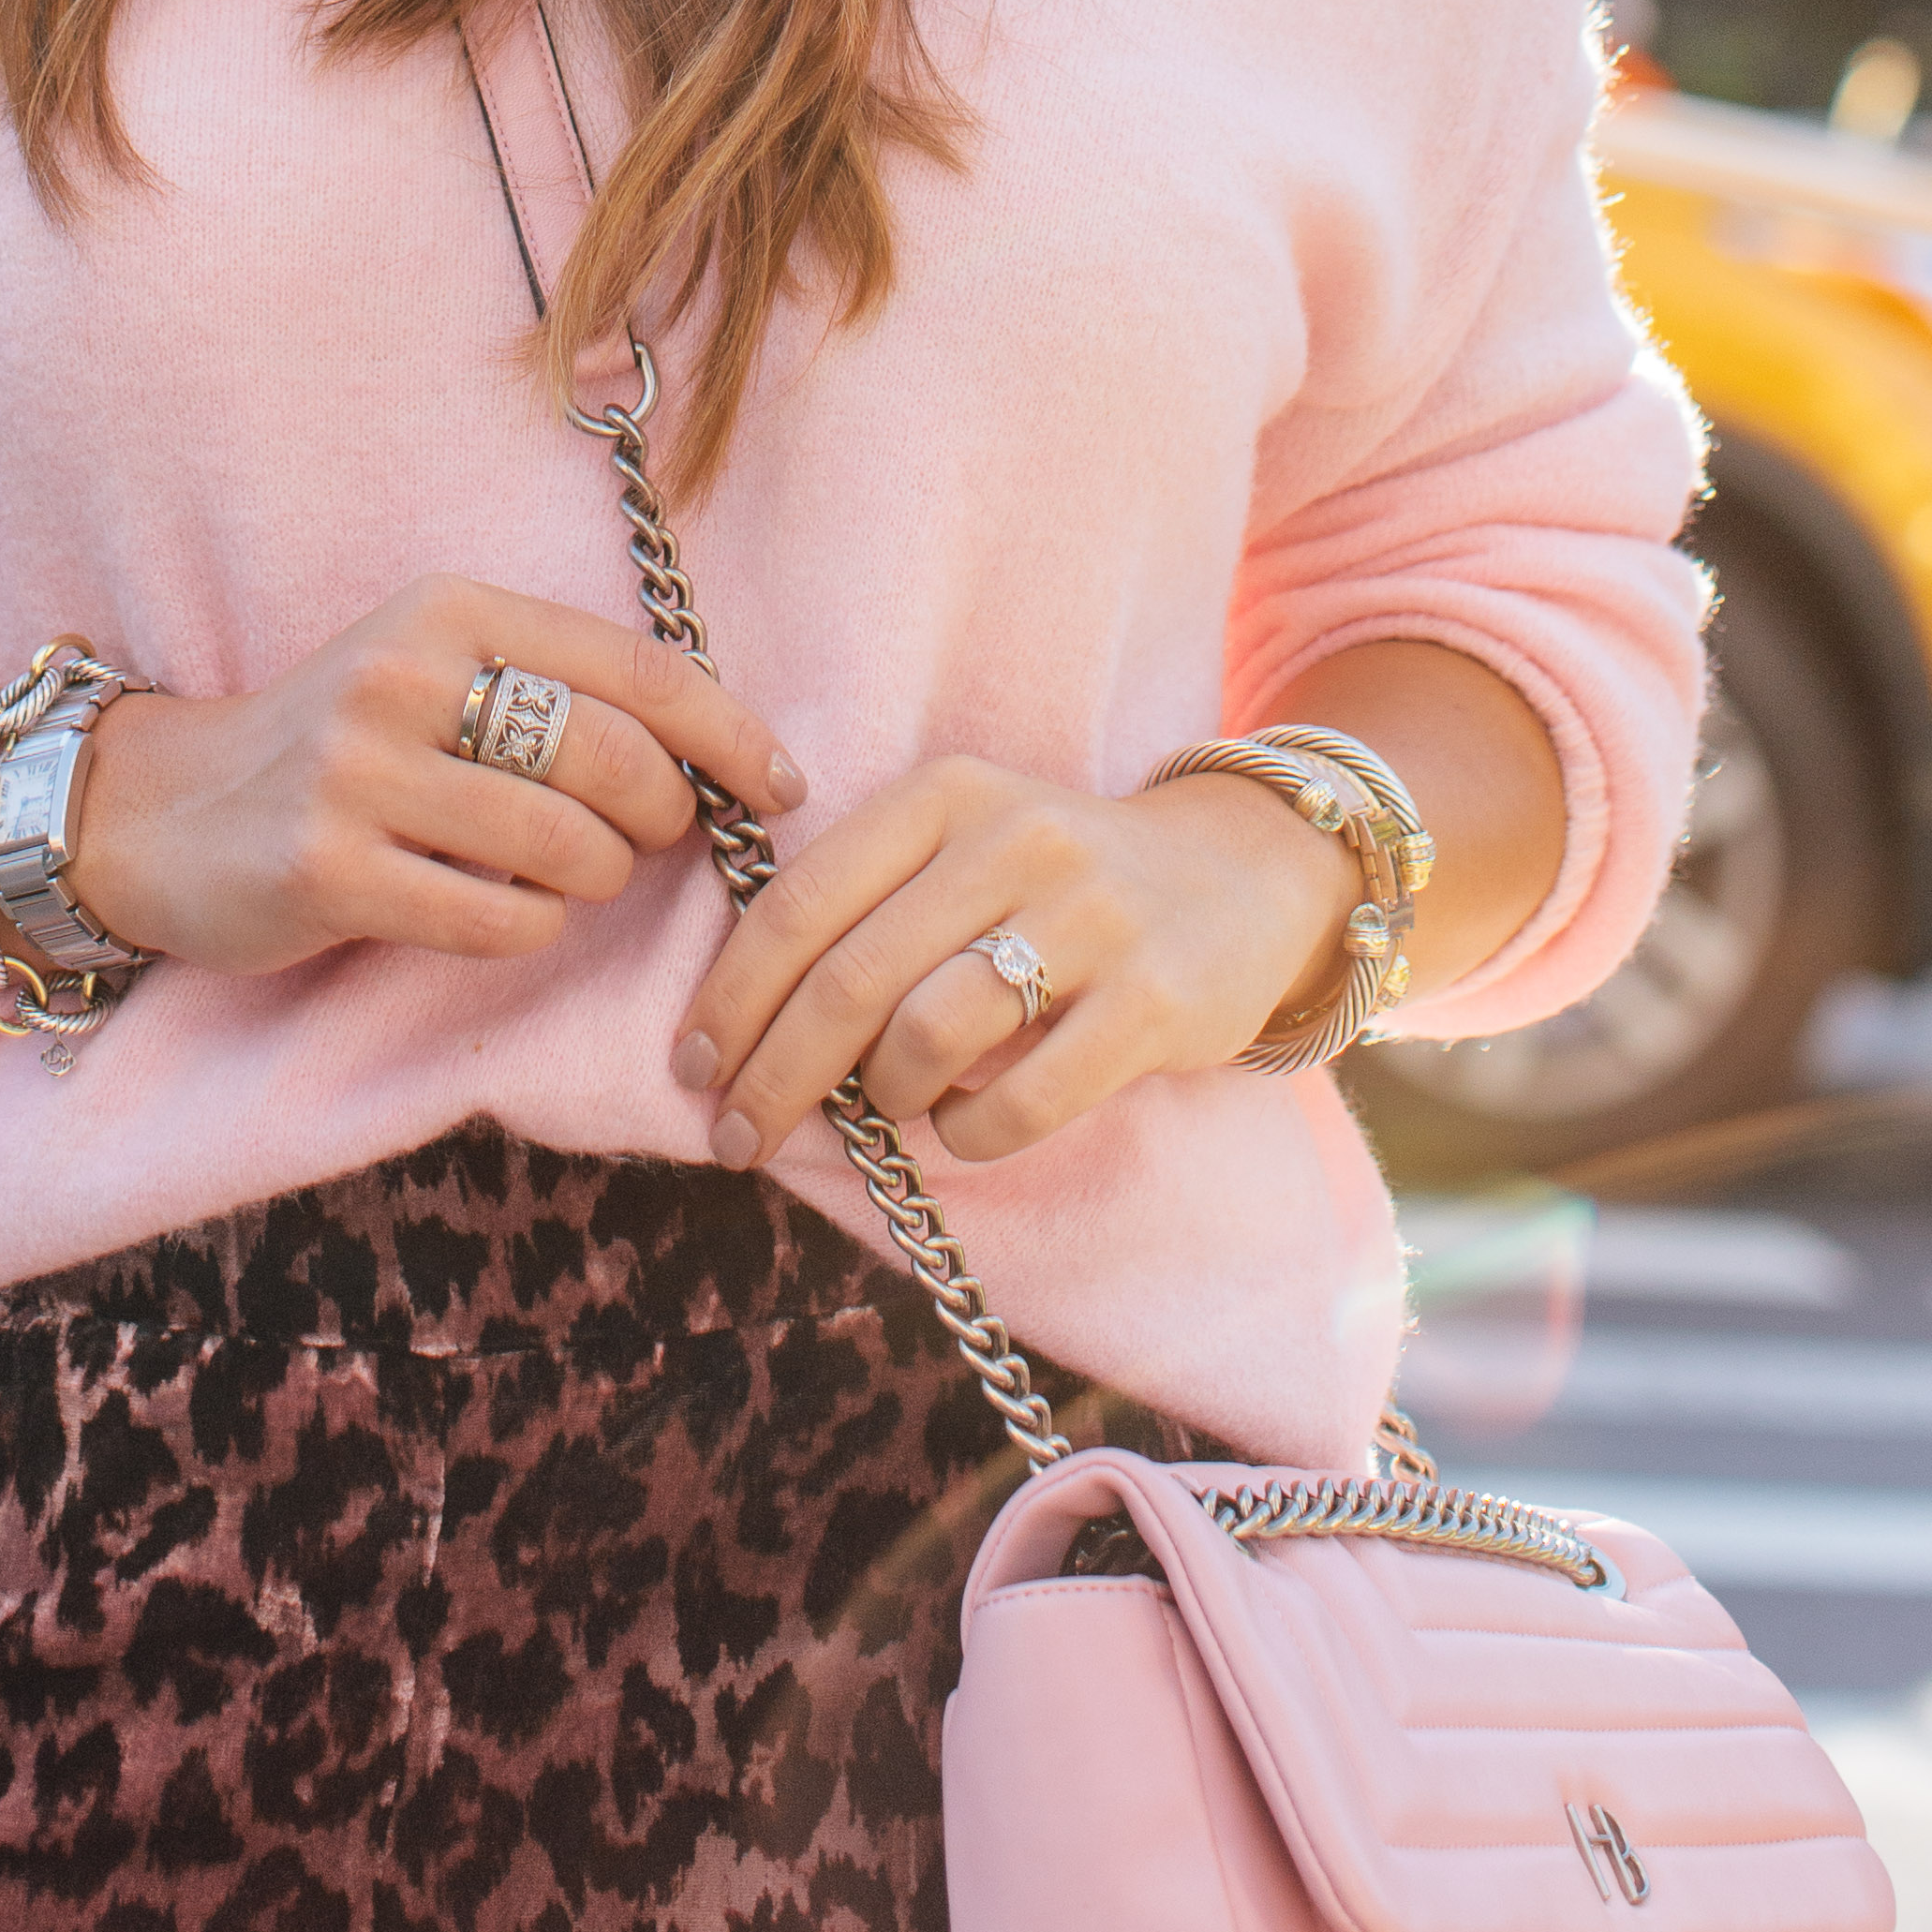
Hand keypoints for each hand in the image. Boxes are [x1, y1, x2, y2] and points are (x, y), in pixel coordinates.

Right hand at [78, 580, 803, 982]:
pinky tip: (494, 911)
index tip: (786, 784)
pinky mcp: (328, 871)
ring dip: (592, 881)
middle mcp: (406, 675)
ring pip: (566, 847)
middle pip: (617, 761)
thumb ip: (555, 688)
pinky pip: (497, 920)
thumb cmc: (340, 743)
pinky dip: (526, 929)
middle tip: (643, 841)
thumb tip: (713, 750)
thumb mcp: (436, 671)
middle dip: (661, 818)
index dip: (732, 733)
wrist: (166, 811)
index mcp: (451, 609)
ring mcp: (360, 772)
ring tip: (562, 876)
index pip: (639, 668)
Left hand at [673, 758, 1351, 1173]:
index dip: (733, 994)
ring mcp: (1088, 917)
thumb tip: (745, 1022)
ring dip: (878, 1098)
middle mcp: (1010, 840)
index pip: (802, 900)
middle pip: (848, 980)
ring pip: (926, 1036)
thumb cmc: (1060, 879)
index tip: (694, 1064)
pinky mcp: (1149, 1001)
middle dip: (774, 1075)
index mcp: (944, 795)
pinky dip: (968, 1132)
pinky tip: (960, 1126)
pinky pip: (1021, 1097)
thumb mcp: (964, 844)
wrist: (1238, 873)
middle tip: (737, 1137)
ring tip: (881, 1109)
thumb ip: (869, 903)